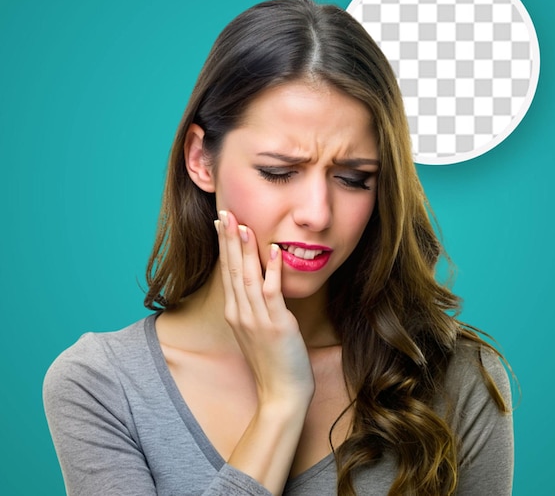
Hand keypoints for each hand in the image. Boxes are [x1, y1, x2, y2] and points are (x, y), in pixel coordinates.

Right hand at [214, 210, 314, 405]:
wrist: (281, 393)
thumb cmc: (272, 360)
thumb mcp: (255, 329)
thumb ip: (252, 305)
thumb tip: (256, 283)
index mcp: (235, 312)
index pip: (227, 271)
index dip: (224, 245)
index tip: (221, 222)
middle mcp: (240, 313)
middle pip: (232, 269)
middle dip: (228, 239)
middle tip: (225, 213)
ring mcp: (257, 319)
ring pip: (248, 278)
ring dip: (245, 250)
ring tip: (242, 225)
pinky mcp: (276, 325)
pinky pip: (272, 293)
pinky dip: (271, 271)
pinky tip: (272, 251)